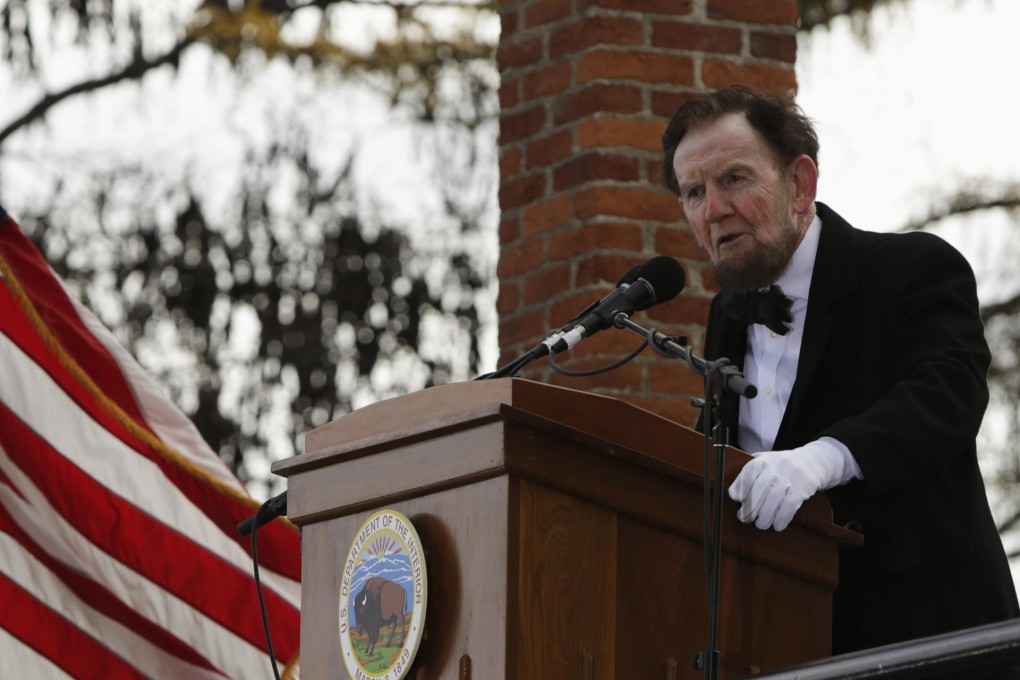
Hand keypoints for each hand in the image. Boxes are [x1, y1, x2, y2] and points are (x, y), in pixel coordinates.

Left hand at [728, 442, 854, 530]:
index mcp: (766, 459)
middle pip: (761, 487)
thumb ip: (752, 470)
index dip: (741, 484)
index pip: (751, 469)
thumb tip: (734, 491)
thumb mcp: (768, 459)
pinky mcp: (803, 489)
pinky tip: (777, 526)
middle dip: (750, 506)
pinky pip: (790, 505)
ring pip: (774, 498)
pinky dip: (782, 518)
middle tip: (744, 517)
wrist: (815, 461)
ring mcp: (791, 477)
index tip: (735, 497)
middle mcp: (778, 466)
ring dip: (765, 516)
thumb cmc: (783, 465)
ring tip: (760, 524)